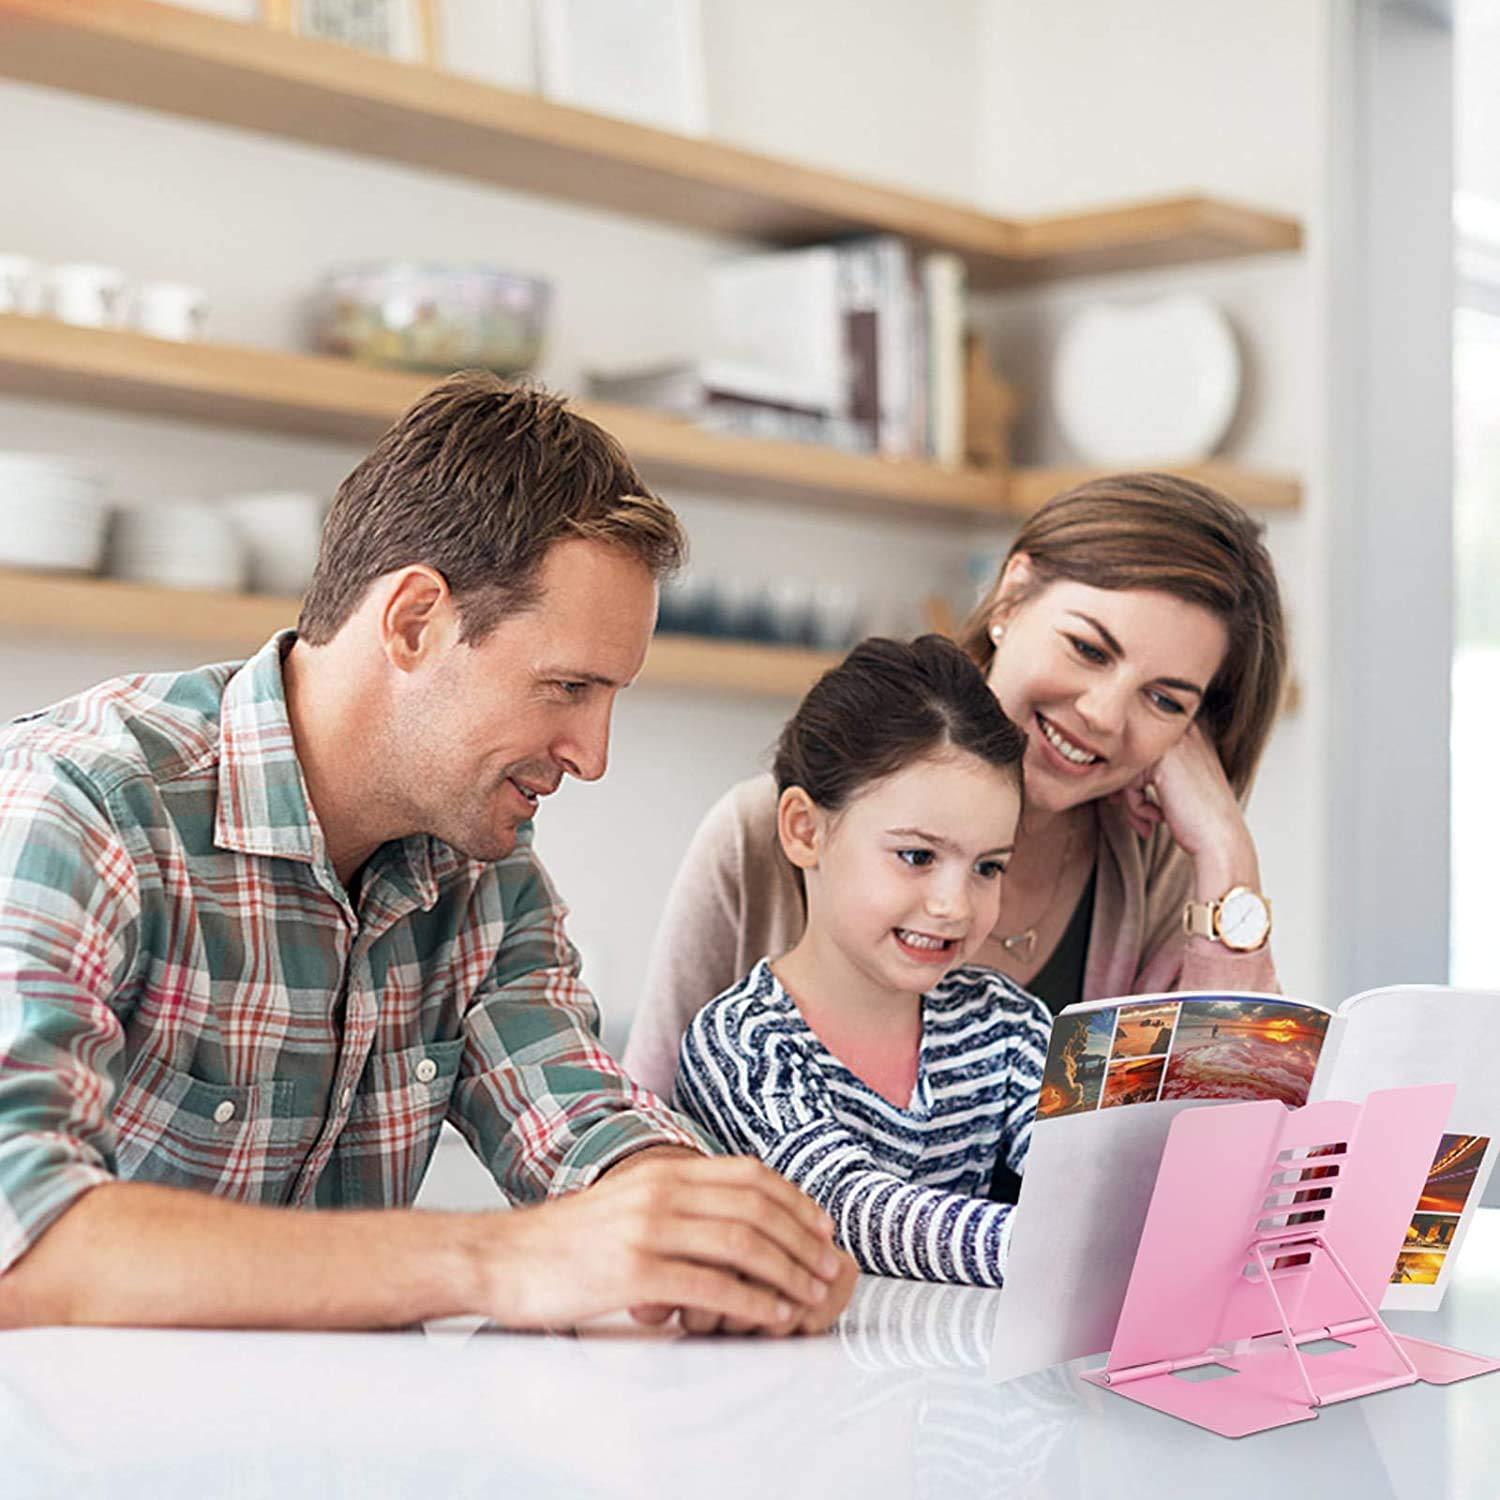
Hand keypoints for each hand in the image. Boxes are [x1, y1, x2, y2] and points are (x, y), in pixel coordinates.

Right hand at [480, 1152, 847, 1334]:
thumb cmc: (566, 1238)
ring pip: (741, 1244)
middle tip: (828, 1265)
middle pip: (755, 1206)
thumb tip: (734, 1217)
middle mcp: (660, 1191)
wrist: (502, 1257)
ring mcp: (647, 1230)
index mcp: (662, 1170)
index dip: (794, 1199)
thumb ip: (676, 1200)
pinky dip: (751, 1302)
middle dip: (802, 1238)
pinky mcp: (634, 1273)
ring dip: (787, 1271)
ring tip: (810, 1294)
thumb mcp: (627, 1199)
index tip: (821, 1225)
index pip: (749, 1174)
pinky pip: (710, 1286)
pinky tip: (771, 1315)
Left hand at [1108, 722, 1258, 887]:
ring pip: (1129, 769)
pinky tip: (1156, 818)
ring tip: (1146, 821)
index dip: (1136, 780)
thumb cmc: (1200, 822)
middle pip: (1134, 758)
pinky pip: (1129, 779)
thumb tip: (1114, 774)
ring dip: (1132, 802)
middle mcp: (1186, 734)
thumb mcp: (1177, 789)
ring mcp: (1176, 743)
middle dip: (1129, 791)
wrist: (1220, 841)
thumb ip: (1152, 773)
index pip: (1144, 751)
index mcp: (1192, 737)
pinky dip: (1135, 805)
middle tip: (1138, 817)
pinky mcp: (1164, 759)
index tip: (1137, 805)